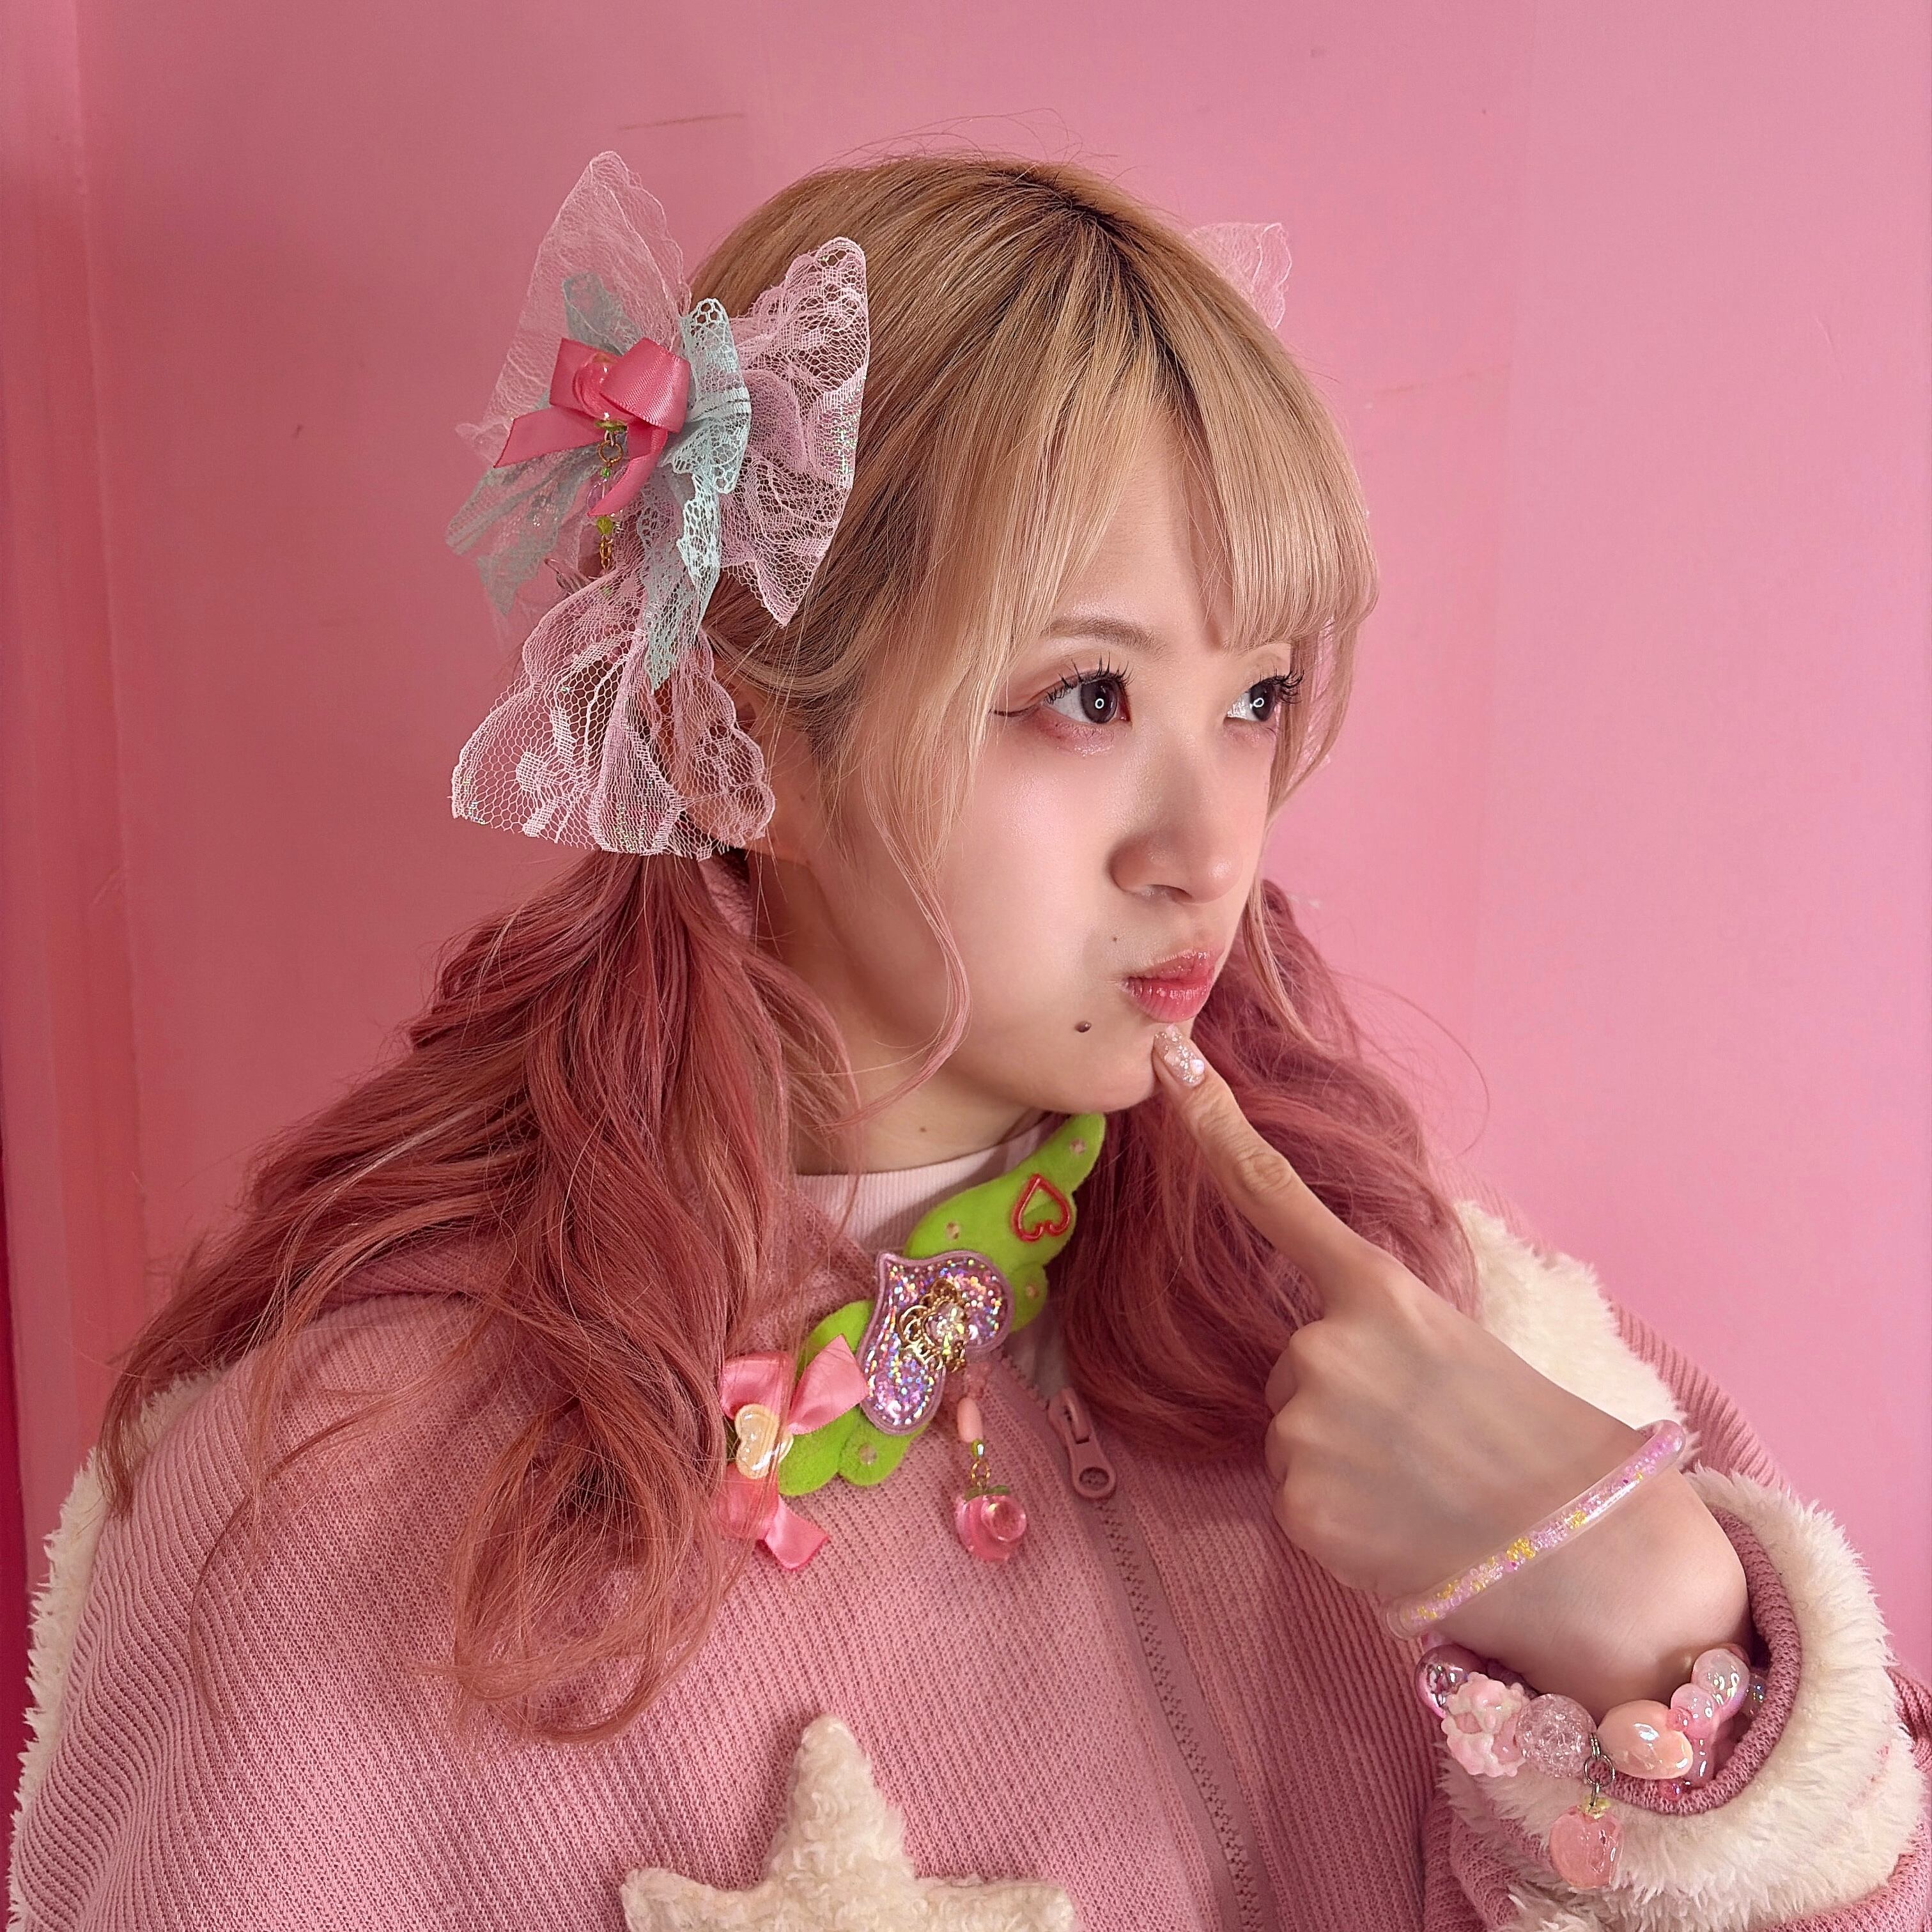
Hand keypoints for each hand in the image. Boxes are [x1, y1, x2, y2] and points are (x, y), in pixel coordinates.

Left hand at [1150, 1024, 1749, 1713]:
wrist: (1588, 1553)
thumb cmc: (1542, 1443)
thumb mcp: (1460, 1346)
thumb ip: (1379, 1333)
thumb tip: (1329, 1364)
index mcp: (1376, 1290)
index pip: (1272, 1192)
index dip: (1213, 1125)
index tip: (1170, 1062)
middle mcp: (1322, 1347)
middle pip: (1290, 1364)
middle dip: (1338, 1399)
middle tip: (1422, 1441)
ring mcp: (1304, 1428)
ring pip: (1292, 1436)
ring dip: (1339, 1461)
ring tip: (1423, 1490)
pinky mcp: (1298, 1507)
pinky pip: (1298, 1502)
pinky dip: (1340, 1521)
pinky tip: (1402, 1532)